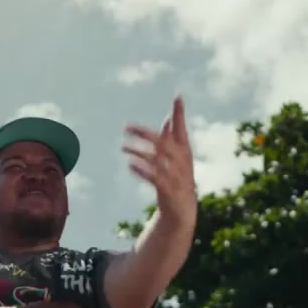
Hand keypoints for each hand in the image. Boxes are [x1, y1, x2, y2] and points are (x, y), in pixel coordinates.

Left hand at [124, 97, 197, 224]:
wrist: (183, 211)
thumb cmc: (179, 181)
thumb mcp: (177, 159)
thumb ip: (173, 138)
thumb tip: (168, 118)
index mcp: (184, 152)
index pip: (182, 130)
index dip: (180, 114)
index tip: (178, 96)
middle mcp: (182, 162)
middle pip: (164, 143)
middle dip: (145, 134)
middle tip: (127, 127)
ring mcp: (177, 177)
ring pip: (158, 160)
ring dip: (139, 151)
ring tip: (123, 146)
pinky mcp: (169, 191)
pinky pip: (155, 178)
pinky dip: (143, 170)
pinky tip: (130, 164)